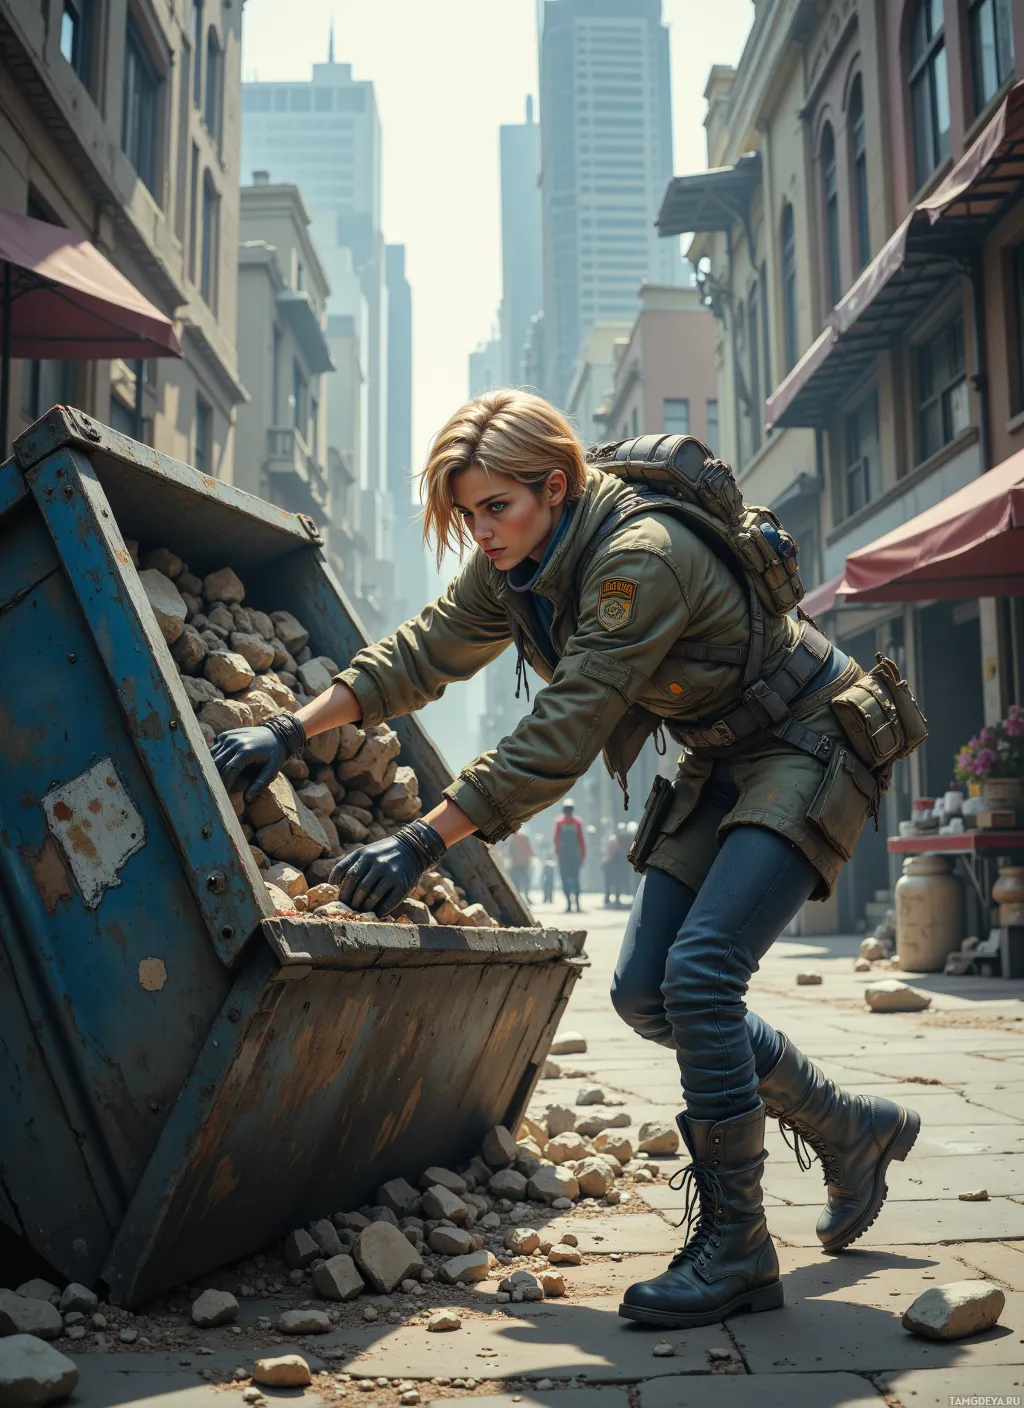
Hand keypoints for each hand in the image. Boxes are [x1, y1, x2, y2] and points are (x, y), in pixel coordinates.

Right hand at [210, 712, 305, 804]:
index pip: (229, 770)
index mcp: (246, 751)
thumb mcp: (271, 771)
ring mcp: (229, 737)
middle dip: (213, 777)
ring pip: (212, 755)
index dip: (223, 783)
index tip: (220, 795)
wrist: (276, 734)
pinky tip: (217, 767)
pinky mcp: (225, 735)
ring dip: (211, 768)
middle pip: (216, 763)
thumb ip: (259, 785)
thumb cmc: (275, 756)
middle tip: (213, 790)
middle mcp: (235, 742)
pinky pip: (214, 749)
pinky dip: (213, 759)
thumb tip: (247, 800)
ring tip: (212, 781)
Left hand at [330, 820, 446, 915]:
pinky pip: (389, 902)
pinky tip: (377, 912)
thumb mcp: (365, 851)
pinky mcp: (403, 883)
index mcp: (365, 855)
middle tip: (350, 908)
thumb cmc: (383, 853)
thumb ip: (348, 864)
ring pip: (372, 896)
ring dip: (365, 907)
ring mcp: (391, 873)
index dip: (342, 890)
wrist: (413, 847)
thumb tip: (331, 883)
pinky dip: (381, 910)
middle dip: (352, 901)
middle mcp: (378, 863)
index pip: (348, 876)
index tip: (341, 900)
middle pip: (359, 888)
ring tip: (362, 910)